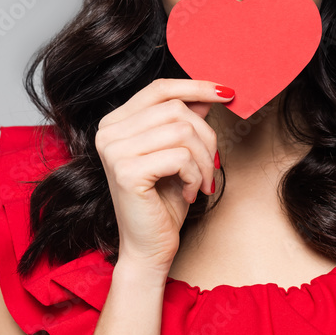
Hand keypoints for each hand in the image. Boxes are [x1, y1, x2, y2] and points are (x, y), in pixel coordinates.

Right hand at [95, 78, 233, 275]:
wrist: (149, 248)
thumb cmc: (164, 201)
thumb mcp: (179, 153)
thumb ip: (186, 121)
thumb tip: (208, 93)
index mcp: (115, 123)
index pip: (159, 89)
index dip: (196, 86)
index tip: (227, 92)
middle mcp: (108, 133)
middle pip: (176, 109)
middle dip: (206, 136)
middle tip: (213, 165)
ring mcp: (114, 151)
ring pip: (182, 131)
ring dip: (204, 159)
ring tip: (201, 182)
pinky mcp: (127, 172)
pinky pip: (180, 156)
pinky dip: (195, 175)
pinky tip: (190, 192)